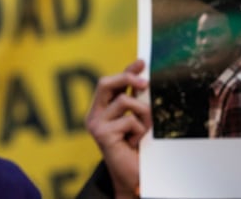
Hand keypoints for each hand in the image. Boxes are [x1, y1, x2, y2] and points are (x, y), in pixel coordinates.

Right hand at [85, 59, 151, 198]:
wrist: (133, 177)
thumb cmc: (137, 149)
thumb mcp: (137, 120)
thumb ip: (136, 103)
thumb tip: (146, 81)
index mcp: (101, 109)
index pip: (111, 83)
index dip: (126, 71)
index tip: (142, 62)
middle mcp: (94, 115)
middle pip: (105, 83)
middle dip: (126, 78)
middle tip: (145, 83)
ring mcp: (96, 124)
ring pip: (124, 101)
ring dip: (143, 114)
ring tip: (144, 130)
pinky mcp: (102, 134)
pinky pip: (129, 120)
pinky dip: (139, 130)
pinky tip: (135, 143)